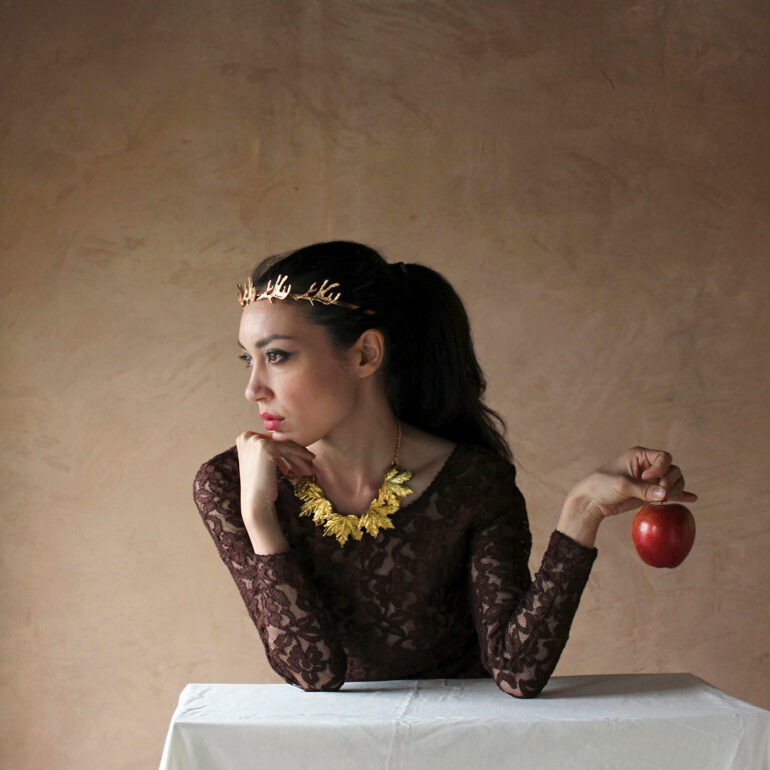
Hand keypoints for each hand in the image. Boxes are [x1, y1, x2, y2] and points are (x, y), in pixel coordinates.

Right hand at [235, 431, 315, 515]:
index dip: (287, 448)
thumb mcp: (262, 462)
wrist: (256, 502)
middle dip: (295, 451)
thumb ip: (268, 449)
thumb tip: (283, 439)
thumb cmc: (261, 485)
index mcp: (244, 438)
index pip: (272, 440)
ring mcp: (255, 440)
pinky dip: (301, 454)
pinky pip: (288, 448)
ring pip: (285, 445)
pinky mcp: (265, 447)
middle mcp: (247, 436)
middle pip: (279, 442)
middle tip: (310, 458)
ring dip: (300, 454)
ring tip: (312, 462)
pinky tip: (311, 460)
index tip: (301, 454)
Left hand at [558, 446, 696, 546]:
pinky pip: (670, 493)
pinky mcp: (650, 493)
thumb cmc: (601, 485)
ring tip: (663, 499)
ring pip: (674, 481)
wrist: (592, 501)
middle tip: (658, 493)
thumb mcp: (621, 485)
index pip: (664, 457)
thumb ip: (643, 489)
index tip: (646, 478)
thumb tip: (664, 494)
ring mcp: (650, 480)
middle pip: (673, 470)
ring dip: (675, 490)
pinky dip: (681, 495)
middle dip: (670, 482)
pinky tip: (692, 499)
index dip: (661, 469)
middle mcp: (648, 466)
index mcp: (639, 455)